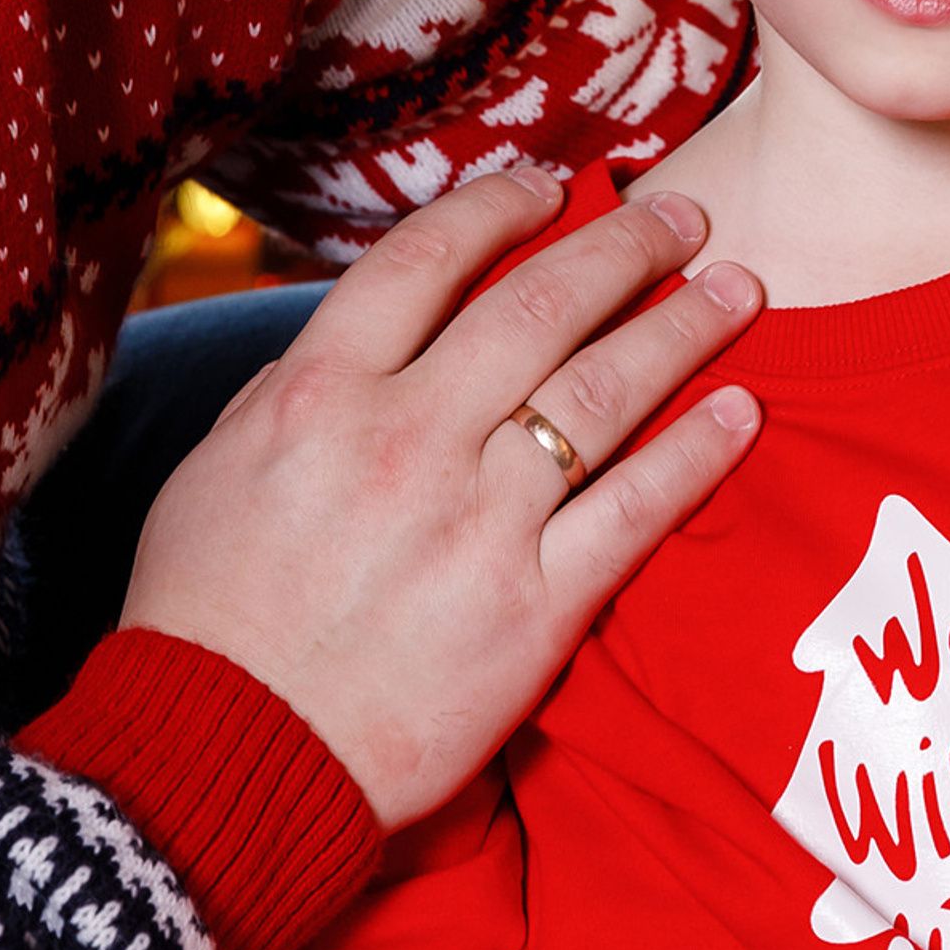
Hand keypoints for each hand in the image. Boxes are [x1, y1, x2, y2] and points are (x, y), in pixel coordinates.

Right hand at [120, 168, 762, 828]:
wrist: (224, 762)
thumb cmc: (207, 617)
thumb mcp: (219, 467)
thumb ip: (302, 385)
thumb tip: (376, 324)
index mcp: (320, 393)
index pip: (428, 259)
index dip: (501, 208)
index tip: (554, 187)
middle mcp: (407, 438)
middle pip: (542, 305)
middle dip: (626, 246)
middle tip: (685, 215)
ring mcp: (478, 521)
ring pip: (606, 389)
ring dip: (685, 326)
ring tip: (739, 289)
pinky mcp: (534, 606)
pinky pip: (637, 508)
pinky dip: (698, 452)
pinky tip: (741, 411)